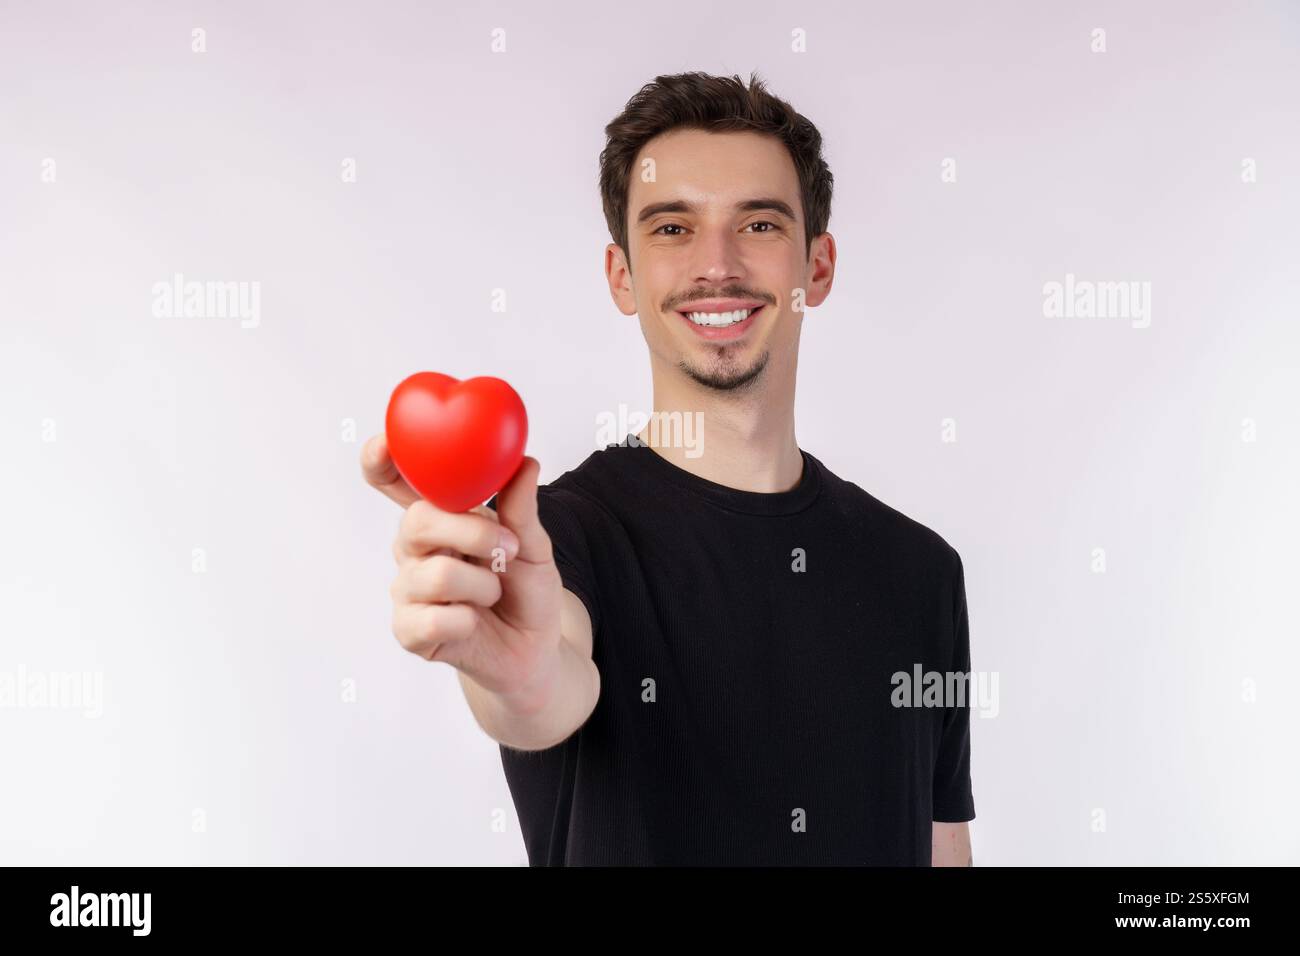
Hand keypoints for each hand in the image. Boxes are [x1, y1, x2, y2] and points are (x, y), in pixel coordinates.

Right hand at [361, 434, 565, 709]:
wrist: (534, 647)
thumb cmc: (525, 589)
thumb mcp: (532, 545)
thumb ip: (521, 508)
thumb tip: (525, 463)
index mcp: (438, 517)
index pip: (394, 482)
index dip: (381, 460)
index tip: (385, 444)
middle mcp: (414, 548)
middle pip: (418, 521)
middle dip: (472, 532)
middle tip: (506, 547)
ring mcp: (407, 589)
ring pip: (436, 574)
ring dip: (483, 585)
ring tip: (493, 593)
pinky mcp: (408, 630)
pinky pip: (433, 619)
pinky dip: (467, 620)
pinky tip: (474, 622)